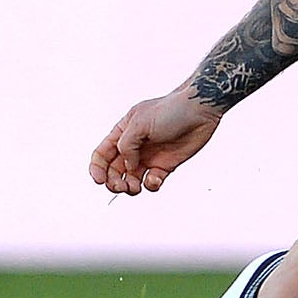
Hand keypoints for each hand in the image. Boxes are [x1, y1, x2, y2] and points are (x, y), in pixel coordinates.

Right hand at [91, 87, 224, 195]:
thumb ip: (126, 145)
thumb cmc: (170, 110)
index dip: (96, 169)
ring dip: (129, 187)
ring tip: (134, 187)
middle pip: (114, 171)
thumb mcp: (140, 123)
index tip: (99, 180)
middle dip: (113, 182)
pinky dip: (150, 185)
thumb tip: (128, 166)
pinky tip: (154, 179)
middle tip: (120, 187)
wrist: (200, 110)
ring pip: (131, 180)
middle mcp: (134, 147)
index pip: (102, 154)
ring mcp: (149, 157)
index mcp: (123, 133)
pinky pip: (152, 182)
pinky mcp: (166, 165)